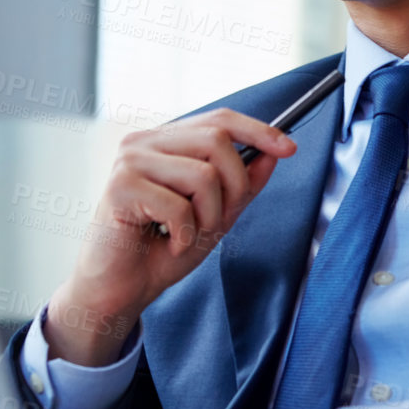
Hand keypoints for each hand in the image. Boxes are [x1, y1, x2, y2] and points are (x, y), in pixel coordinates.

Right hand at [45, 109, 296, 364]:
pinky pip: (179, 206)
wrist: (121, 289)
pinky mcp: (119, 187)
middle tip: (217, 220)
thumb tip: (275, 151)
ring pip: (203, 175)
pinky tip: (168, 244)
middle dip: (234, 187)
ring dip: (208, 217)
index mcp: (165, 142)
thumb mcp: (216, 215)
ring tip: (187, 235)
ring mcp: (129, 161)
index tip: (289, 148)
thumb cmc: (161, 251)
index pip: (218, 119)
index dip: (258, 130)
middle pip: (216, 141)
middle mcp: (143, 142)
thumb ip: (243, 183)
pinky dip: (185, 235)